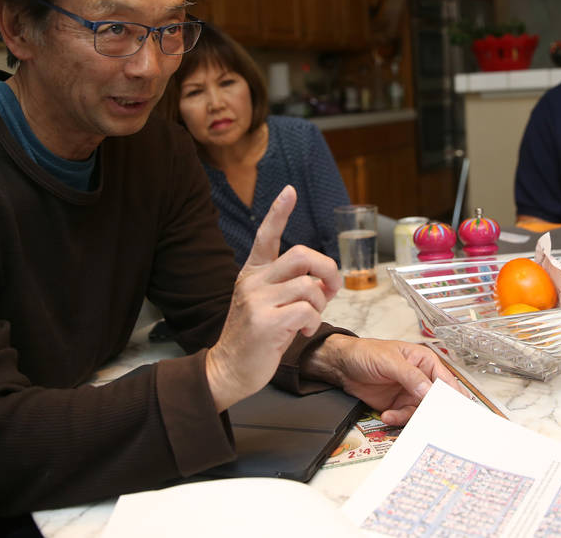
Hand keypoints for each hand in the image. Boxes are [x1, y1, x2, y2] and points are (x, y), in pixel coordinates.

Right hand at [206, 185, 340, 410]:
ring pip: (309, 287)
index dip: (279, 212)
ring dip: (320, 305)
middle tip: (332, 290)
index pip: (265, 235)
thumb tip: (326, 281)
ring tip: (310, 319)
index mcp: (252, 273)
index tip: (289, 191)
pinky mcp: (266, 322)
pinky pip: (307, 311)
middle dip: (328, 270)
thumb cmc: (255, 338)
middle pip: (303, 255)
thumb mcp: (268, 304)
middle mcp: (253, 281)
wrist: (229, 370)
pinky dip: (313, 322)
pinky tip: (301, 333)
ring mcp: (257, 301)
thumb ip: (292, 287)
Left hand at [305, 335, 463, 425]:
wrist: (341, 365)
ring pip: (421, 412)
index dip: (450, 396)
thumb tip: (429, 391)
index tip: (449, 409)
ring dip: (410, 417)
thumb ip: (411, 376)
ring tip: (394, 415)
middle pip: (436, 400)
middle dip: (432, 411)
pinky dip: (397, 419)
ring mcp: (409, 393)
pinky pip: (405, 417)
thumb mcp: (390, 361)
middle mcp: (420, 379)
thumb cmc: (366, 352)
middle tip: (428, 420)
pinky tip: (386, 415)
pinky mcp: (398, 406)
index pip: (445, 380)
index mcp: (424, 362)